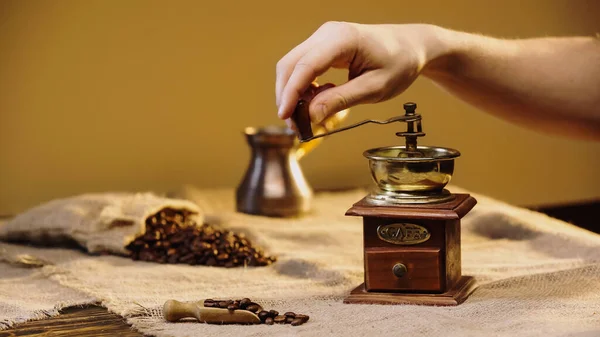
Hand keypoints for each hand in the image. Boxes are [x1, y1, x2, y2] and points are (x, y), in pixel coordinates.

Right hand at [275, 22, 445, 123]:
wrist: (411, 46)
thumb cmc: (399, 63)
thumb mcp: (374, 88)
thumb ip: (341, 100)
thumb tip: (311, 115)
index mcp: (342, 39)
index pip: (305, 66)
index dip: (291, 93)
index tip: (285, 116)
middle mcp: (327, 33)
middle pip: (290, 64)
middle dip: (287, 96)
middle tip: (295, 125)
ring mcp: (323, 37)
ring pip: (292, 66)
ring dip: (293, 93)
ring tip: (307, 117)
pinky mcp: (323, 45)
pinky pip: (302, 66)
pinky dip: (303, 87)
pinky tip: (317, 101)